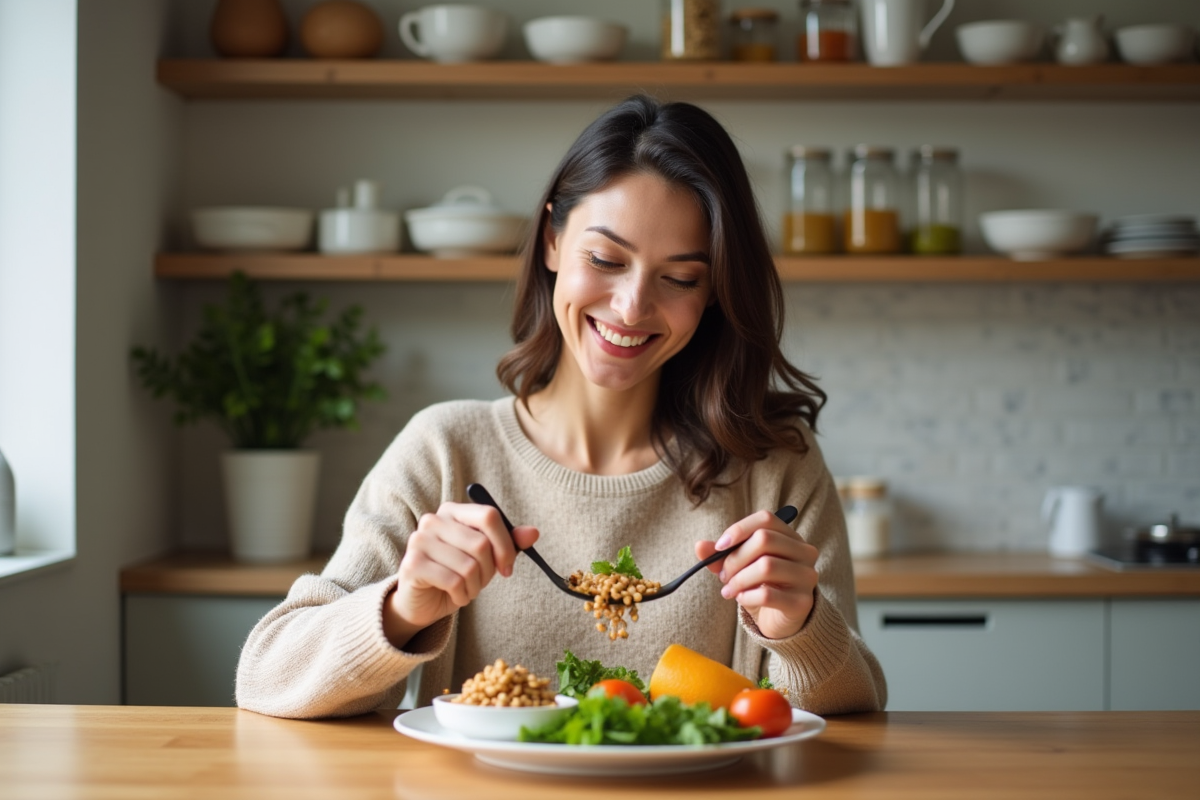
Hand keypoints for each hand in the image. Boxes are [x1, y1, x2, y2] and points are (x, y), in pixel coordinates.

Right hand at [384, 502, 538, 647]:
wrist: (421, 602)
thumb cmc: (455, 574)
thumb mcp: (485, 558)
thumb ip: (508, 543)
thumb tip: (533, 533)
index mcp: (452, 511)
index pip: (489, 516)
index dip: (505, 544)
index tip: (507, 567)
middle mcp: (433, 520)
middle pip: (480, 544)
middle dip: (488, 571)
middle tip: (478, 582)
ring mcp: (419, 541)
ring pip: (468, 566)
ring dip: (474, 586)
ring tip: (465, 589)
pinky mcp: (412, 564)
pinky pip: (453, 581)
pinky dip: (461, 595)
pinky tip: (455, 595)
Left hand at [694, 509, 817, 639]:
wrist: (779, 621)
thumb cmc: (760, 586)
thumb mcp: (739, 567)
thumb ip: (721, 555)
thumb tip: (700, 546)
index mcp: (790, 537)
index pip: (766, 519)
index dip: (739, 529)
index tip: (719, 546)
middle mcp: (804, 552)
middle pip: (765, 539)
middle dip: (735, 558)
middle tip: (723, 575)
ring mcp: (807, 576)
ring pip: (766, 566)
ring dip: (739, 579)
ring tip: (729, 590)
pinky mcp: (802, 602)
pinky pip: (768, 594)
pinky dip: (747, 596)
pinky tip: (742, 599)